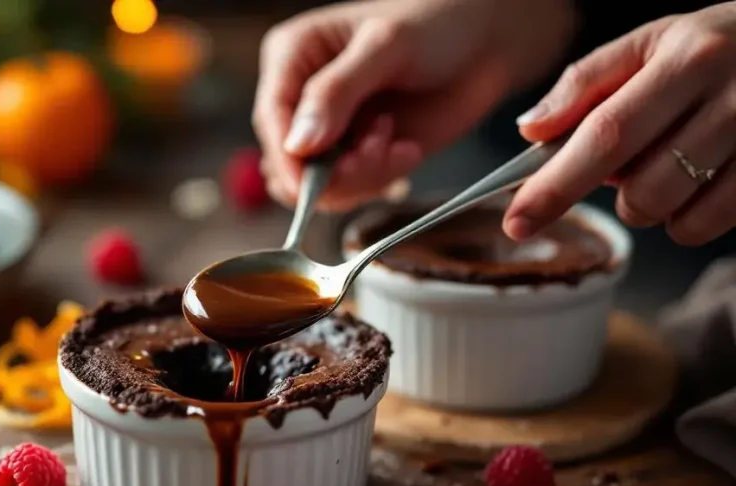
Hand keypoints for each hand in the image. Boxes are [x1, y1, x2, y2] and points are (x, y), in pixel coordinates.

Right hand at [253, 0, 576, 210]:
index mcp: (293, 57)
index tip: (311, 185)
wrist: (486, 45)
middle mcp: (303, 98)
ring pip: (318, 185)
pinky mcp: (357, 155)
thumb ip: (336, 92)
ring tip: (397, 144)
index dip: (287, 158)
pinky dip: (380, 180)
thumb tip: (297, 144)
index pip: (271, 118)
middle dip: (334, 171)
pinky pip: (350, 191)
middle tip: (377, 151)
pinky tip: (406, 150)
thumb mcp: (385, 48)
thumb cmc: (437, 24)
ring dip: (362, 176)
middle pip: (288, 161)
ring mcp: (330, 131)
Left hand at [508, 3, 735, 244]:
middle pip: (640, 189)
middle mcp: (730, 98)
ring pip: (670, 213)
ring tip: (671, 162)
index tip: (516, 220)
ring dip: (650, 204)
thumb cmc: (715, 49)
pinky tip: (699, 180)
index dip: (555, 185)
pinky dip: (687, 217)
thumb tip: (531, 130)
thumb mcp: (652, 43)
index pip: (605, 134)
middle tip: (633, 160)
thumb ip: (586, 83)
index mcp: (688, 58)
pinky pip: (705, 226)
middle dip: (617, 192)